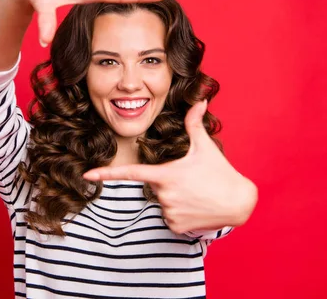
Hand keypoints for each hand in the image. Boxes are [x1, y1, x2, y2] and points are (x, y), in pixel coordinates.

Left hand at [83, 100, 257, 233]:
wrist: (239, 202)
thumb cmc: (220, 173)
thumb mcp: (205, 147)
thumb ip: (194, 123)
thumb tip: (200, 100)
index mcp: (165, 174)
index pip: (130, 173)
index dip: (107, 174)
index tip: (88, 175)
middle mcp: (163, 195)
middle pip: (155, 187)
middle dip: (168, 183)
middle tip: (191, 181)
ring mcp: (169, 212)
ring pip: (163, 203)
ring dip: (176, 199)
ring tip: (197, 194)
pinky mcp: (176, 227)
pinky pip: (171, 218)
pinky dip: (181, 213)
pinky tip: (196, 207)